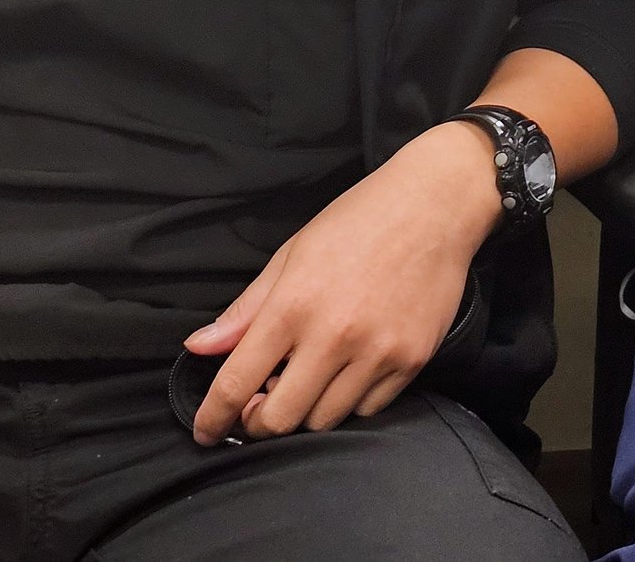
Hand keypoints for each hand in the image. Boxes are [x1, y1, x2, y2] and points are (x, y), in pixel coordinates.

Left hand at [184, 121, 503, 441]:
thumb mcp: (292, 254)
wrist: (435, 204)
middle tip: (260, 402)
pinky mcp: (412, 360)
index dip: (213, 416)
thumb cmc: (358, 221)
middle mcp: (334, 335)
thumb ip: (246, 309)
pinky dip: (349, 401)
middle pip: (280, 419)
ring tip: (307, 379)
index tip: (204, 430)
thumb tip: (199, 347)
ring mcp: (377, 352)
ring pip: (324, 421)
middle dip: (259, 422)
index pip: (237, 382)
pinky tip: (347, 370)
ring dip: (306, 410)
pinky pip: (368, 409)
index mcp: (294, 305)